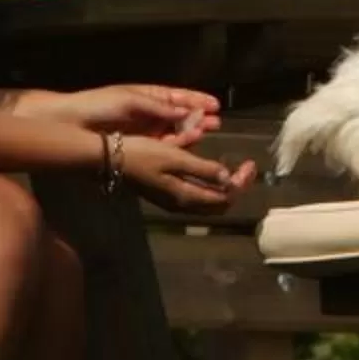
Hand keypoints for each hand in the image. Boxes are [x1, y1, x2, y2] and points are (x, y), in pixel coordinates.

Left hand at [31, 84, 222, 145]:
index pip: (177, 97)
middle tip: (216, 121)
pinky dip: (177, 142)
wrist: (72, 124)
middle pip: (180, 115)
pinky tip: (189, 140)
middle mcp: (149, 112)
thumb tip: (185, 111)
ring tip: (207, 129)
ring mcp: (145, 129)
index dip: (196, 100)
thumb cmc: (99, 105)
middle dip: (198, 117)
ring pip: (174, 130)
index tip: (215, 104)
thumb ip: (159, 107)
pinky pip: (164, 143)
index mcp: (146, 96)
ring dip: (191, 130)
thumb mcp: (130, 100)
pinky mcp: (140, 145)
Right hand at [114, 134, 257, 214]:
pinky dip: (207, 183)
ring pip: (206, 200)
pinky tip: (206, 168)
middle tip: (245, 168)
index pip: (224, 197)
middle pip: (217, 204)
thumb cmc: (141, 155)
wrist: (108, 160)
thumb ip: (203, 169)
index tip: (250, 164)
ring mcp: (171, 198)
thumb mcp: (175, 158)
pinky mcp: (163, 191)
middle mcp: (180, 203)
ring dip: (222, 186)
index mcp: (185, 196)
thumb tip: (229, 179)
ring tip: (231, 168)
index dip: (241, 183)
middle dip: (235, 187)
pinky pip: (194, 193)